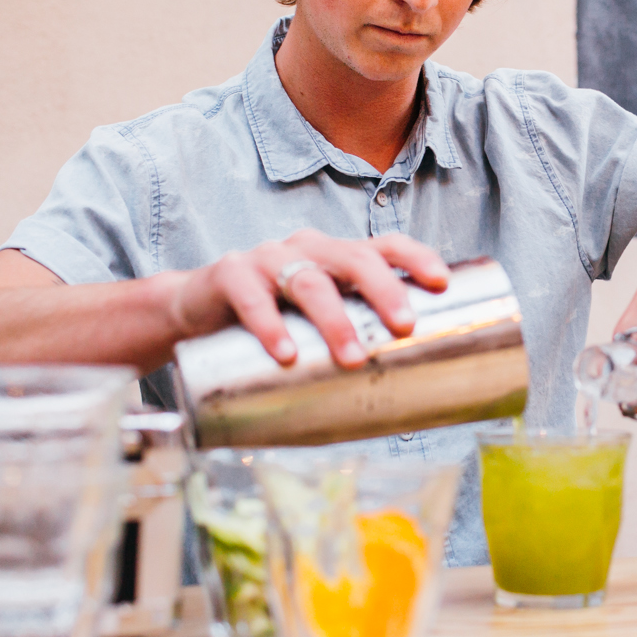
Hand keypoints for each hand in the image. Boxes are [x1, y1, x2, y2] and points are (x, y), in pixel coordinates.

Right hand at [166, 231, 448, 368]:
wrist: (194, 310)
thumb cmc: (273, 317)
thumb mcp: (316, 319)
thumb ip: (352, 336)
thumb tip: (409, 391)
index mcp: (337, 255)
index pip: (385, 244)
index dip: (416, 257)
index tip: (442, 282)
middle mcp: (308, 248)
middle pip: (354, 259)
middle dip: (384, 291)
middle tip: (405, 327)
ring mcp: (268, 258)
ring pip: (309, 282)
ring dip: (335, 320)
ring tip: (353, 357)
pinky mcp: (230, 274)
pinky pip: (252, 298)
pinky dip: (271, 326)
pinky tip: (286, 354)